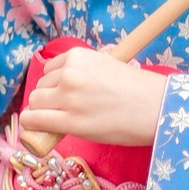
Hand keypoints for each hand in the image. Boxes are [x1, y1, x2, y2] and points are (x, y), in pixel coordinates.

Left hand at [17, 47, 168, 149]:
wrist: (156, 108)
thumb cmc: (138, 89)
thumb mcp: (107, 66)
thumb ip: (84, 70)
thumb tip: (66, 82)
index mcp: (78, 57)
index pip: (49, 70)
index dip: (54, 85)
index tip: (64, 96)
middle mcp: (69, 74)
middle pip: (40, 86)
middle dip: (48, 99)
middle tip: (65, 111)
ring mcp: (68, 98)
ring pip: (35, 103)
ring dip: (41, 112)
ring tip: (56, 122)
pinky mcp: (70, 122)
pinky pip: (35, 120)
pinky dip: (32, 126)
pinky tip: (37, 132)